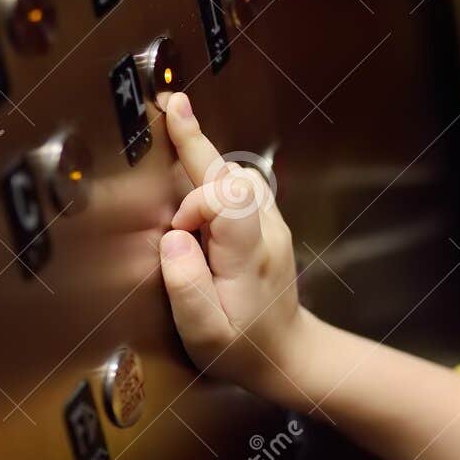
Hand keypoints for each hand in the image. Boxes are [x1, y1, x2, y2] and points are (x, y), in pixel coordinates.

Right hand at [157, 91, 311, 404]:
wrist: (288, 354)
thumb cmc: (244, 348)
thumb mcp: (206, 332)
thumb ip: (186, 285)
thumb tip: (171, 237)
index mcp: (250, 254)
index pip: (229, 199)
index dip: (195, 202)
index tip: (176, 230)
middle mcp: (267, 232)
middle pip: (234, 175)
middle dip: (198, 143)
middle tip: (171, 105)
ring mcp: (271, 226)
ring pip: (240, 176)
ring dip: (205, 159)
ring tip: (175, 123)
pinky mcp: (266, 226)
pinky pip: (241, 187)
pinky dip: (215, 174)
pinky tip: (194, 168)